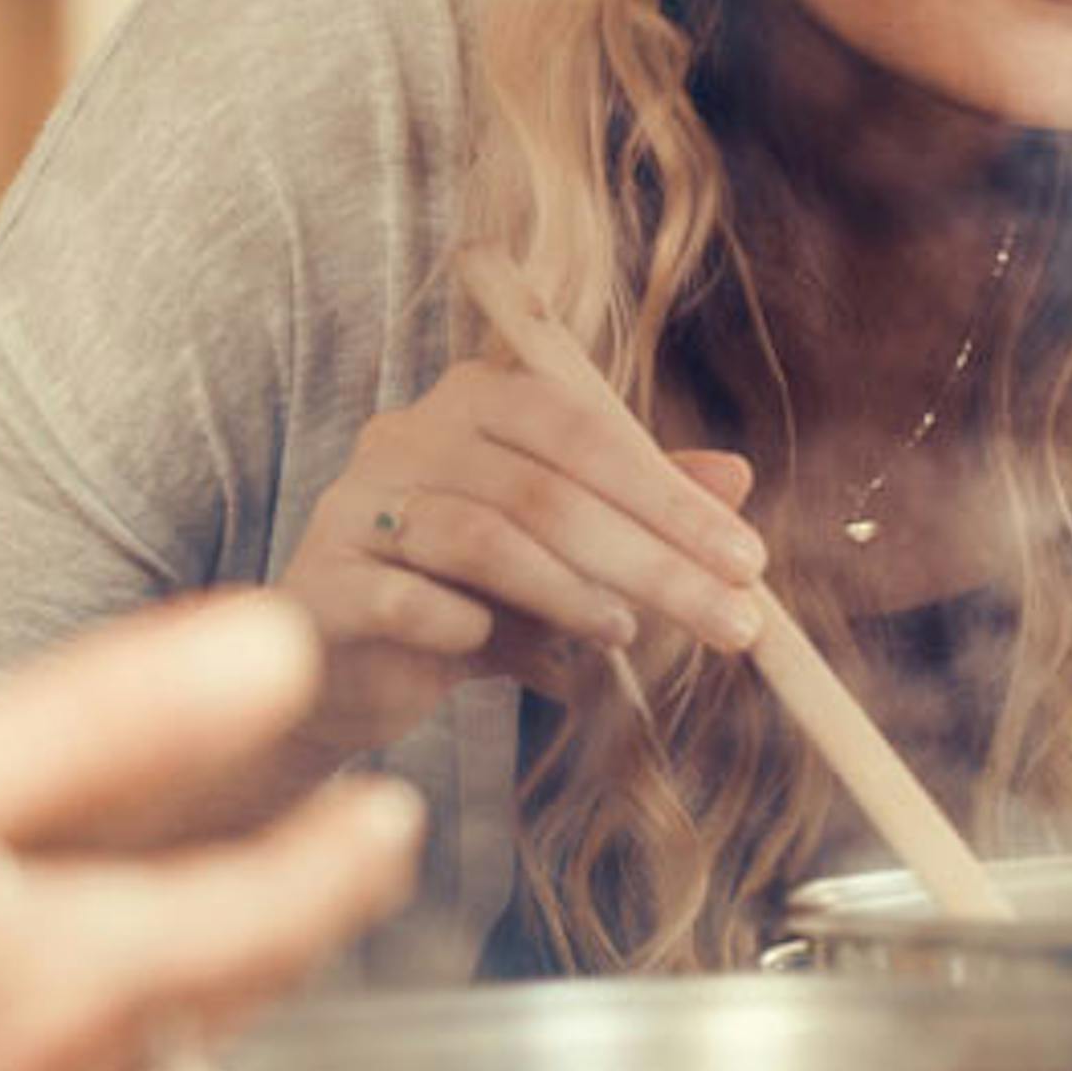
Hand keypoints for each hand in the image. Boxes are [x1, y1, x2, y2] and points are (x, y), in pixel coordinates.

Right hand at [0, 594, 424, 1070]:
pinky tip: (22, 958)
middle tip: (331, 852)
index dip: (342, 859)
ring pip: (123, 1033)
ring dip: (183, 958)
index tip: (393, 818)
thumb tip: (275, 657)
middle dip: (281, 914)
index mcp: (66, 980)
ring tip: (207, 892)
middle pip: (208, 986)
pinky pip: (30, 1063)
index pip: (270, 919)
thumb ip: (105, 721)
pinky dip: (76, 995)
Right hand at [278, 356, 769, 762]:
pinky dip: (473, 627)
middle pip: (542, 487)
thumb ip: (638, 508)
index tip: (748, 562)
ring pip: (479, 534)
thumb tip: (737, 476)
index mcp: (473, 400)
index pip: (582, 429)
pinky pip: (406, 596)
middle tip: (731, 622)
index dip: (669, 495)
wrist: (348, 670)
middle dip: (650, 559)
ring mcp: (355, 502)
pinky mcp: (322, 580)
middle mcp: (407, 434)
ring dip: (570, 591)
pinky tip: (530, 665)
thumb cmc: (466, 593)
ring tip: (627, 635)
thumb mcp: (564, 549)